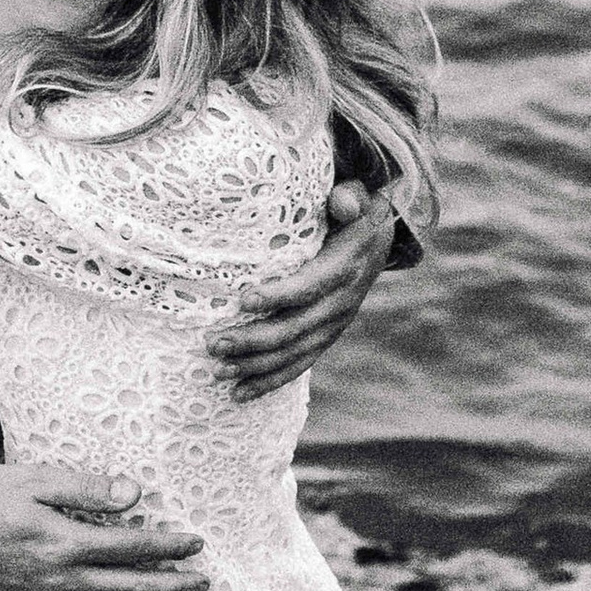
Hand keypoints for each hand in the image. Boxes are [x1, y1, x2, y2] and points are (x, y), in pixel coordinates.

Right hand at [0, 462, 206, 590]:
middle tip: (204, 581)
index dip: (170, 547)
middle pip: (133, 589)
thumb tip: (134, 494)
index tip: (196, 543)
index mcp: (67, 543)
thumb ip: (87, 488)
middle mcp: (63, 580)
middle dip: (175, 585)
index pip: (134, 549)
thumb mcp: (36, 480)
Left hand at [207, 182, 401, 402]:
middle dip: (253, 340)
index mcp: (344, 269)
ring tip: (217, 370)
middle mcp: (340, 304)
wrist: (377, 240)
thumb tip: (344, 201)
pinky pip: (298, 366)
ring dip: (254, 366)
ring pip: (292, 355)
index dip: (278, 296)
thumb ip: (350, 196)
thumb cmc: (353, 213)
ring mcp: (332, 327)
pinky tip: (238, 394)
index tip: (243, 300)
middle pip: (294, 330)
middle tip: (213, 343)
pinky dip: (268, 382)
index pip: (309, 287)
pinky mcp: (323, 339)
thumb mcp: (359, 198)